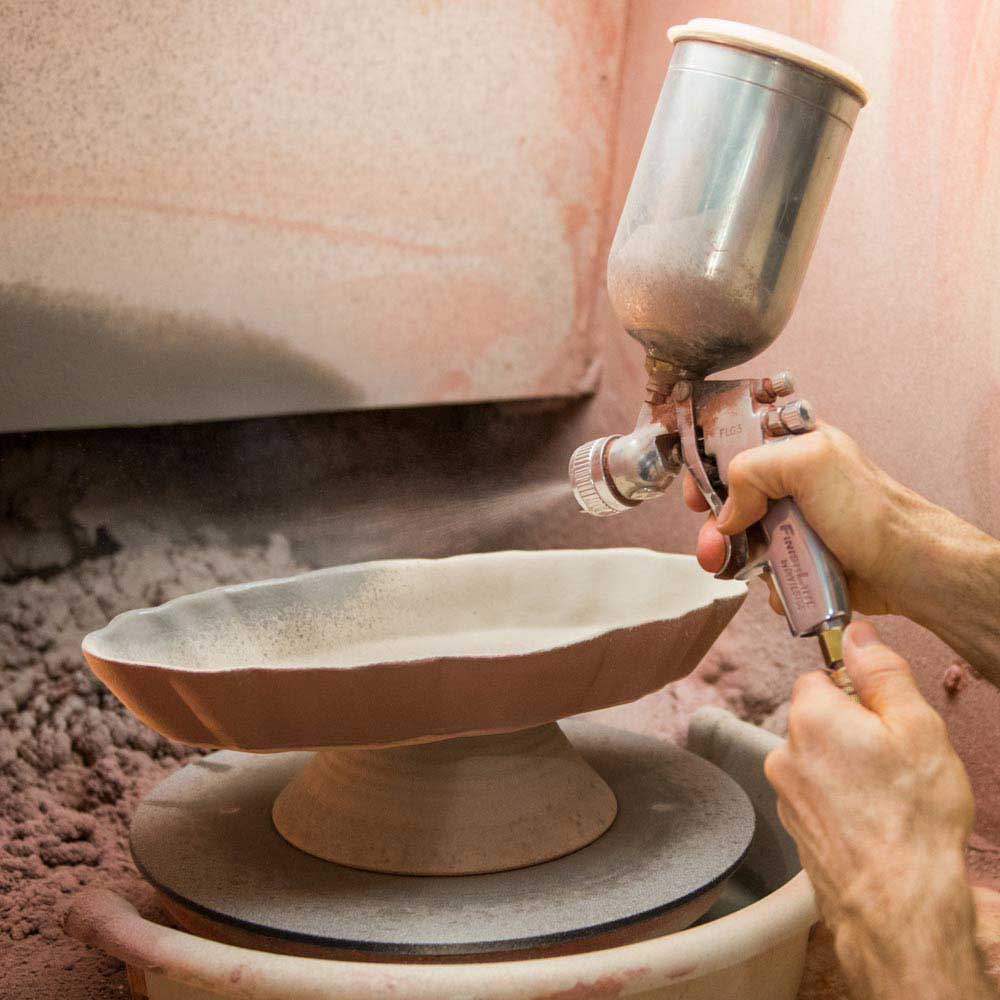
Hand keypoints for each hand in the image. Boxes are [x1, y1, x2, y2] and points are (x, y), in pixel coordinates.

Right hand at [682, 421, 999, 679]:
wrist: (907, 570)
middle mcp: (788, 479)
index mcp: (791, 442)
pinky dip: (762, 580)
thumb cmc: (868, 511)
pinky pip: (761, 567)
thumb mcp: (808, 464)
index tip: (695, 493)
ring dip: (733, 557)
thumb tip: (726, 515)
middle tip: (712, 545)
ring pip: (739, 536)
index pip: (732, 440)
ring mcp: (792, 520)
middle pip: (726, 496)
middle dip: (714, 523)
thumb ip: (751, 470)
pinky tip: (777, 584)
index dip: (706, 464)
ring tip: (741, 570)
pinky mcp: (798, 557)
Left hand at [765, 621, 993, 999]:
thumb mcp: (917, 727)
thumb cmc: (912, 817)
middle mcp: (784, 751)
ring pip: (819, 759)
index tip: (885, 717)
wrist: (899, 905)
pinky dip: (841, 802)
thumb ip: (882, 672)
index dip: (857, 692)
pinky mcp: (795, 826)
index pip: (821, 677)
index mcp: (810, 716)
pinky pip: (818, 795)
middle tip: (895, 762)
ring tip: (888, 799)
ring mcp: (785, 793)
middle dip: (853, 731)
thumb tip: (858, 633)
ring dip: (847, 768)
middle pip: (819, 719)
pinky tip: (874, 822)